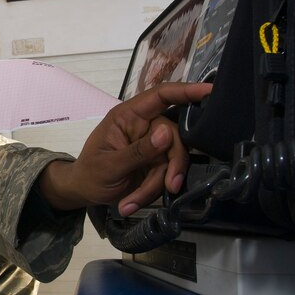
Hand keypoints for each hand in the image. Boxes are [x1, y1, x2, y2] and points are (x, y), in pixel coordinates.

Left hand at [38, 81, 211, 216]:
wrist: (84, 192)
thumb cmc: (89, 172)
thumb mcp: (109, 165)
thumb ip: (138, 151)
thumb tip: (167, 133)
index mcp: (129, 116)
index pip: (160, 95)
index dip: (186, 91)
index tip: (210, 92)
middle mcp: (144, 126)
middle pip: (174, 137)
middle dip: (171, 166)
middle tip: (168, 188)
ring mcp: (152, 145)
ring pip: (172, 162)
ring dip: (154, 186)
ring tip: (129, 203)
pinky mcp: (156, 163)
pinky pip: (165, 176)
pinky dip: (151, 192)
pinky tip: (131, 203)